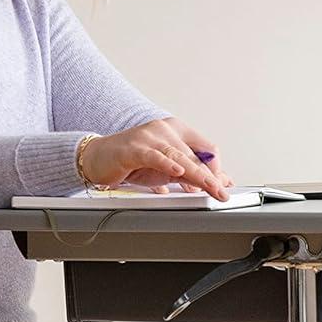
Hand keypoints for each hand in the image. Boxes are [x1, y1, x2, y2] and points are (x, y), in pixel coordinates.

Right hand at [79, 117, 233, 199]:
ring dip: (198, 175)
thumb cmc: (131, 162)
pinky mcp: (134, 149)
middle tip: (222, 192)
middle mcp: (166, 130)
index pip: (206, 148)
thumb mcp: (166, 170)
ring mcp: (150, 137)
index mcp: (176, 130)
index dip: (216, 168)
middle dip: (211, 176)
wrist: (98, 158)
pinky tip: (178, 170)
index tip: (223, 185)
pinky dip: (167, 164)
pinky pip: (155, 156)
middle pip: (196, 154)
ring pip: (180, 157)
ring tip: (211, 187)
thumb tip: (214, 183)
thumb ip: (188, 175)